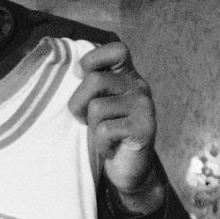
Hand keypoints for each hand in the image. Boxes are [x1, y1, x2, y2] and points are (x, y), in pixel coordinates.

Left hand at [68, 41, 160, 213]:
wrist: (129, 169)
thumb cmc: (107, 133)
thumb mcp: (97, 104)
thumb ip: (91, 85)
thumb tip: (74, 71)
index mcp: (128, 75)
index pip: (116, 50)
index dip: (93, 59)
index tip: (80, 76)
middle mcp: (139, 86)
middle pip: (95, 81)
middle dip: (78, 104)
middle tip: (85, 120)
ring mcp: (144, 106)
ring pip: (97, 108)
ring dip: (91, 127)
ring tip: (103, 136)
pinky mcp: (145, 128)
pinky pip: (105, 130)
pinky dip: (101, 144)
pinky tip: (111, 148)